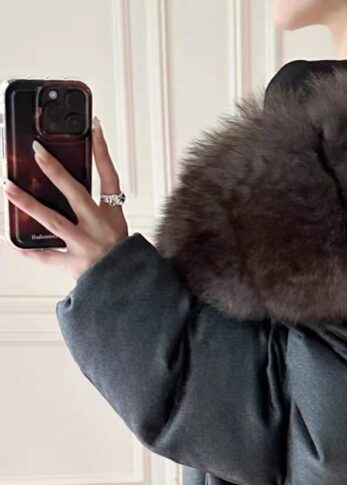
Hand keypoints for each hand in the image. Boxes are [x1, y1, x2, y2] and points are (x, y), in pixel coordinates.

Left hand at [2, 116, 128, 278]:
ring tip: (9, 187)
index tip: (94, 127)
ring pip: (54, 221)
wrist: (129, 290)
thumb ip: (97, 208)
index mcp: (113, 216)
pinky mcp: (74, 265)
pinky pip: (46, 256)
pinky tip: (11, 240)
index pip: (110, 177)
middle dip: (55, 171)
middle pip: (76, 193)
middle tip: (37, 151)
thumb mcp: (117, 228)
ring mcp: (85, 246)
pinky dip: (28, 250)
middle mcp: (99, 228)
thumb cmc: (121, 259)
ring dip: (28, 203)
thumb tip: (67, 184)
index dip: (103, 151)